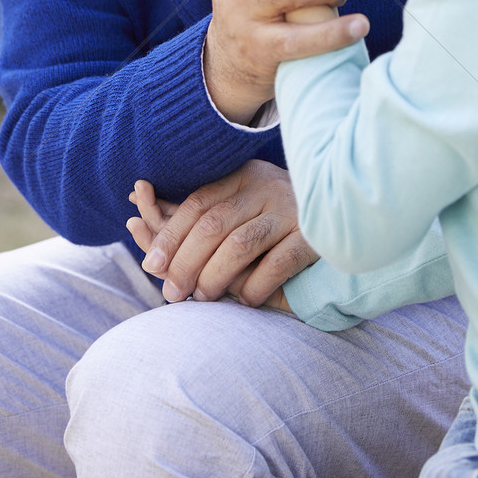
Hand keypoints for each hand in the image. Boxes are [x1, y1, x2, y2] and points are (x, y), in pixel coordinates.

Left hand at [126, 160, 316, 307]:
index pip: (198, 203)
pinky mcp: (314, 237)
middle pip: (213, 224)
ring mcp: (291, 210)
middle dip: (185, 262)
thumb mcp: (238, 207)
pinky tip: (243, 301)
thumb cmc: (273, 220)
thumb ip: (197, 214)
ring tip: (201, 299)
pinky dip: (255, 287)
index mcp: (243, 176)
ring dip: (214, 277)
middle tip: (171, 293)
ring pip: (240, 244)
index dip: (169, 233)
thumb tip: (135, 207)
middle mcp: (266, 187)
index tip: (150, 265)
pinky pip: (277, 264)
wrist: (342, 211)